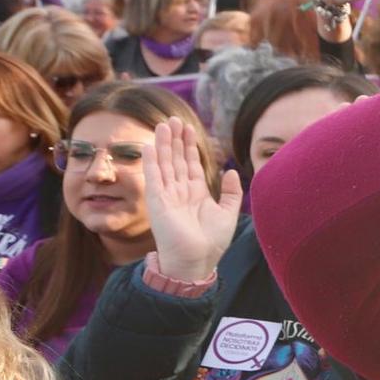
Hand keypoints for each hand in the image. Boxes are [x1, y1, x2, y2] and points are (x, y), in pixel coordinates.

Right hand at [144, 120, 240, 281]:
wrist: (197, 260)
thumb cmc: (212, 242)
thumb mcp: (228, 212)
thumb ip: (231, 191)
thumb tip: (230, 170)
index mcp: (196, 194)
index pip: (191, 164)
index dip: (189, 146)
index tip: (189, 128)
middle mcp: (180, 192)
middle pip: (176, 160)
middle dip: (175, 140)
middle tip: (173, 119)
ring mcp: (167, 196)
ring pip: (165, 165)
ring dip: (163, 145)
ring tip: (163, 125)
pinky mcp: (157, 202)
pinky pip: (153, 178)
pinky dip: (151, 162)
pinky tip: (149, 146)